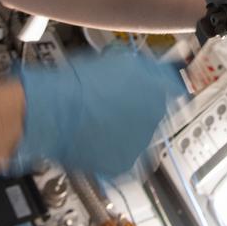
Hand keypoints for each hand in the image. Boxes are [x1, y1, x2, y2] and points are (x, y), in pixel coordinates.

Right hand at [8, 46, 185, 177]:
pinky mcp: (125, 164)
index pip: (172, 87)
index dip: (159, 87)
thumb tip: (154, 70)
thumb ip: (143, 68)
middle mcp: (156, 116)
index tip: (154, 90)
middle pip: (156, 113)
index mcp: (158, 87)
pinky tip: (98, 139)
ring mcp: (142, 142)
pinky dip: (114, 151)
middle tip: (115, 107)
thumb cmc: (78, 83)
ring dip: (128, 132)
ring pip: (141, 137)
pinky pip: (125, 157)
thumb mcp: (118, 62)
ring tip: (102, 124)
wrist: (55, 110)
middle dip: (141, 111)